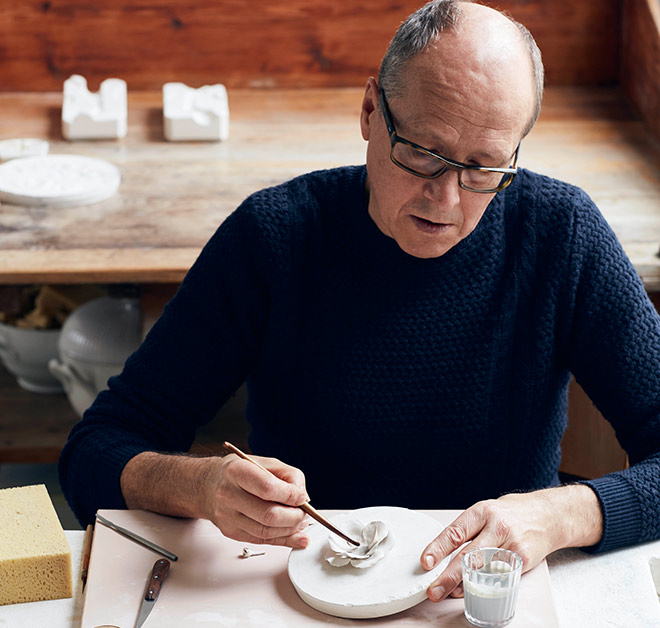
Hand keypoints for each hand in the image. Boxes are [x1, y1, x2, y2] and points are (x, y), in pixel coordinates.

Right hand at [121, 451, 310, 549]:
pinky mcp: (231, 532)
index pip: (268, 488)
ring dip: (290, 530)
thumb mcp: (264, 462)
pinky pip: (261, 540)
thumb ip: (288, 475)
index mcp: (237, 472)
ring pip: (266, 531)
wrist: (208, 485)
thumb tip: (303, 497)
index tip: (302, 497)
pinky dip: (283, 540)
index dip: (290, 495)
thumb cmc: (238, 472)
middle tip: (305, 513)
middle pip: (268, 514)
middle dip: (294, 517)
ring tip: (301, 522)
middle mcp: (228, 495)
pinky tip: (296, 537)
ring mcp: (228, 516)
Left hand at [420, 485, 602, 600]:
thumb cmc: (512, 514)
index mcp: (482, 512)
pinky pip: (501, 577)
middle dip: (448, 576)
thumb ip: (469, 531)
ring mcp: (512, 544)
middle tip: (433, 590)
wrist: (548, 515)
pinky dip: (485, 586)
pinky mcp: (523, 559)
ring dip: (464, 584)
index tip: (426, 562)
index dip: (438, 548)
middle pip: (468, 555)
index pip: (455, 531)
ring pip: (483, 569)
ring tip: (449, 593)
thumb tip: (444, 555)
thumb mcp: (486, 512)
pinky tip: (475, 590)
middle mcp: (497, 527)